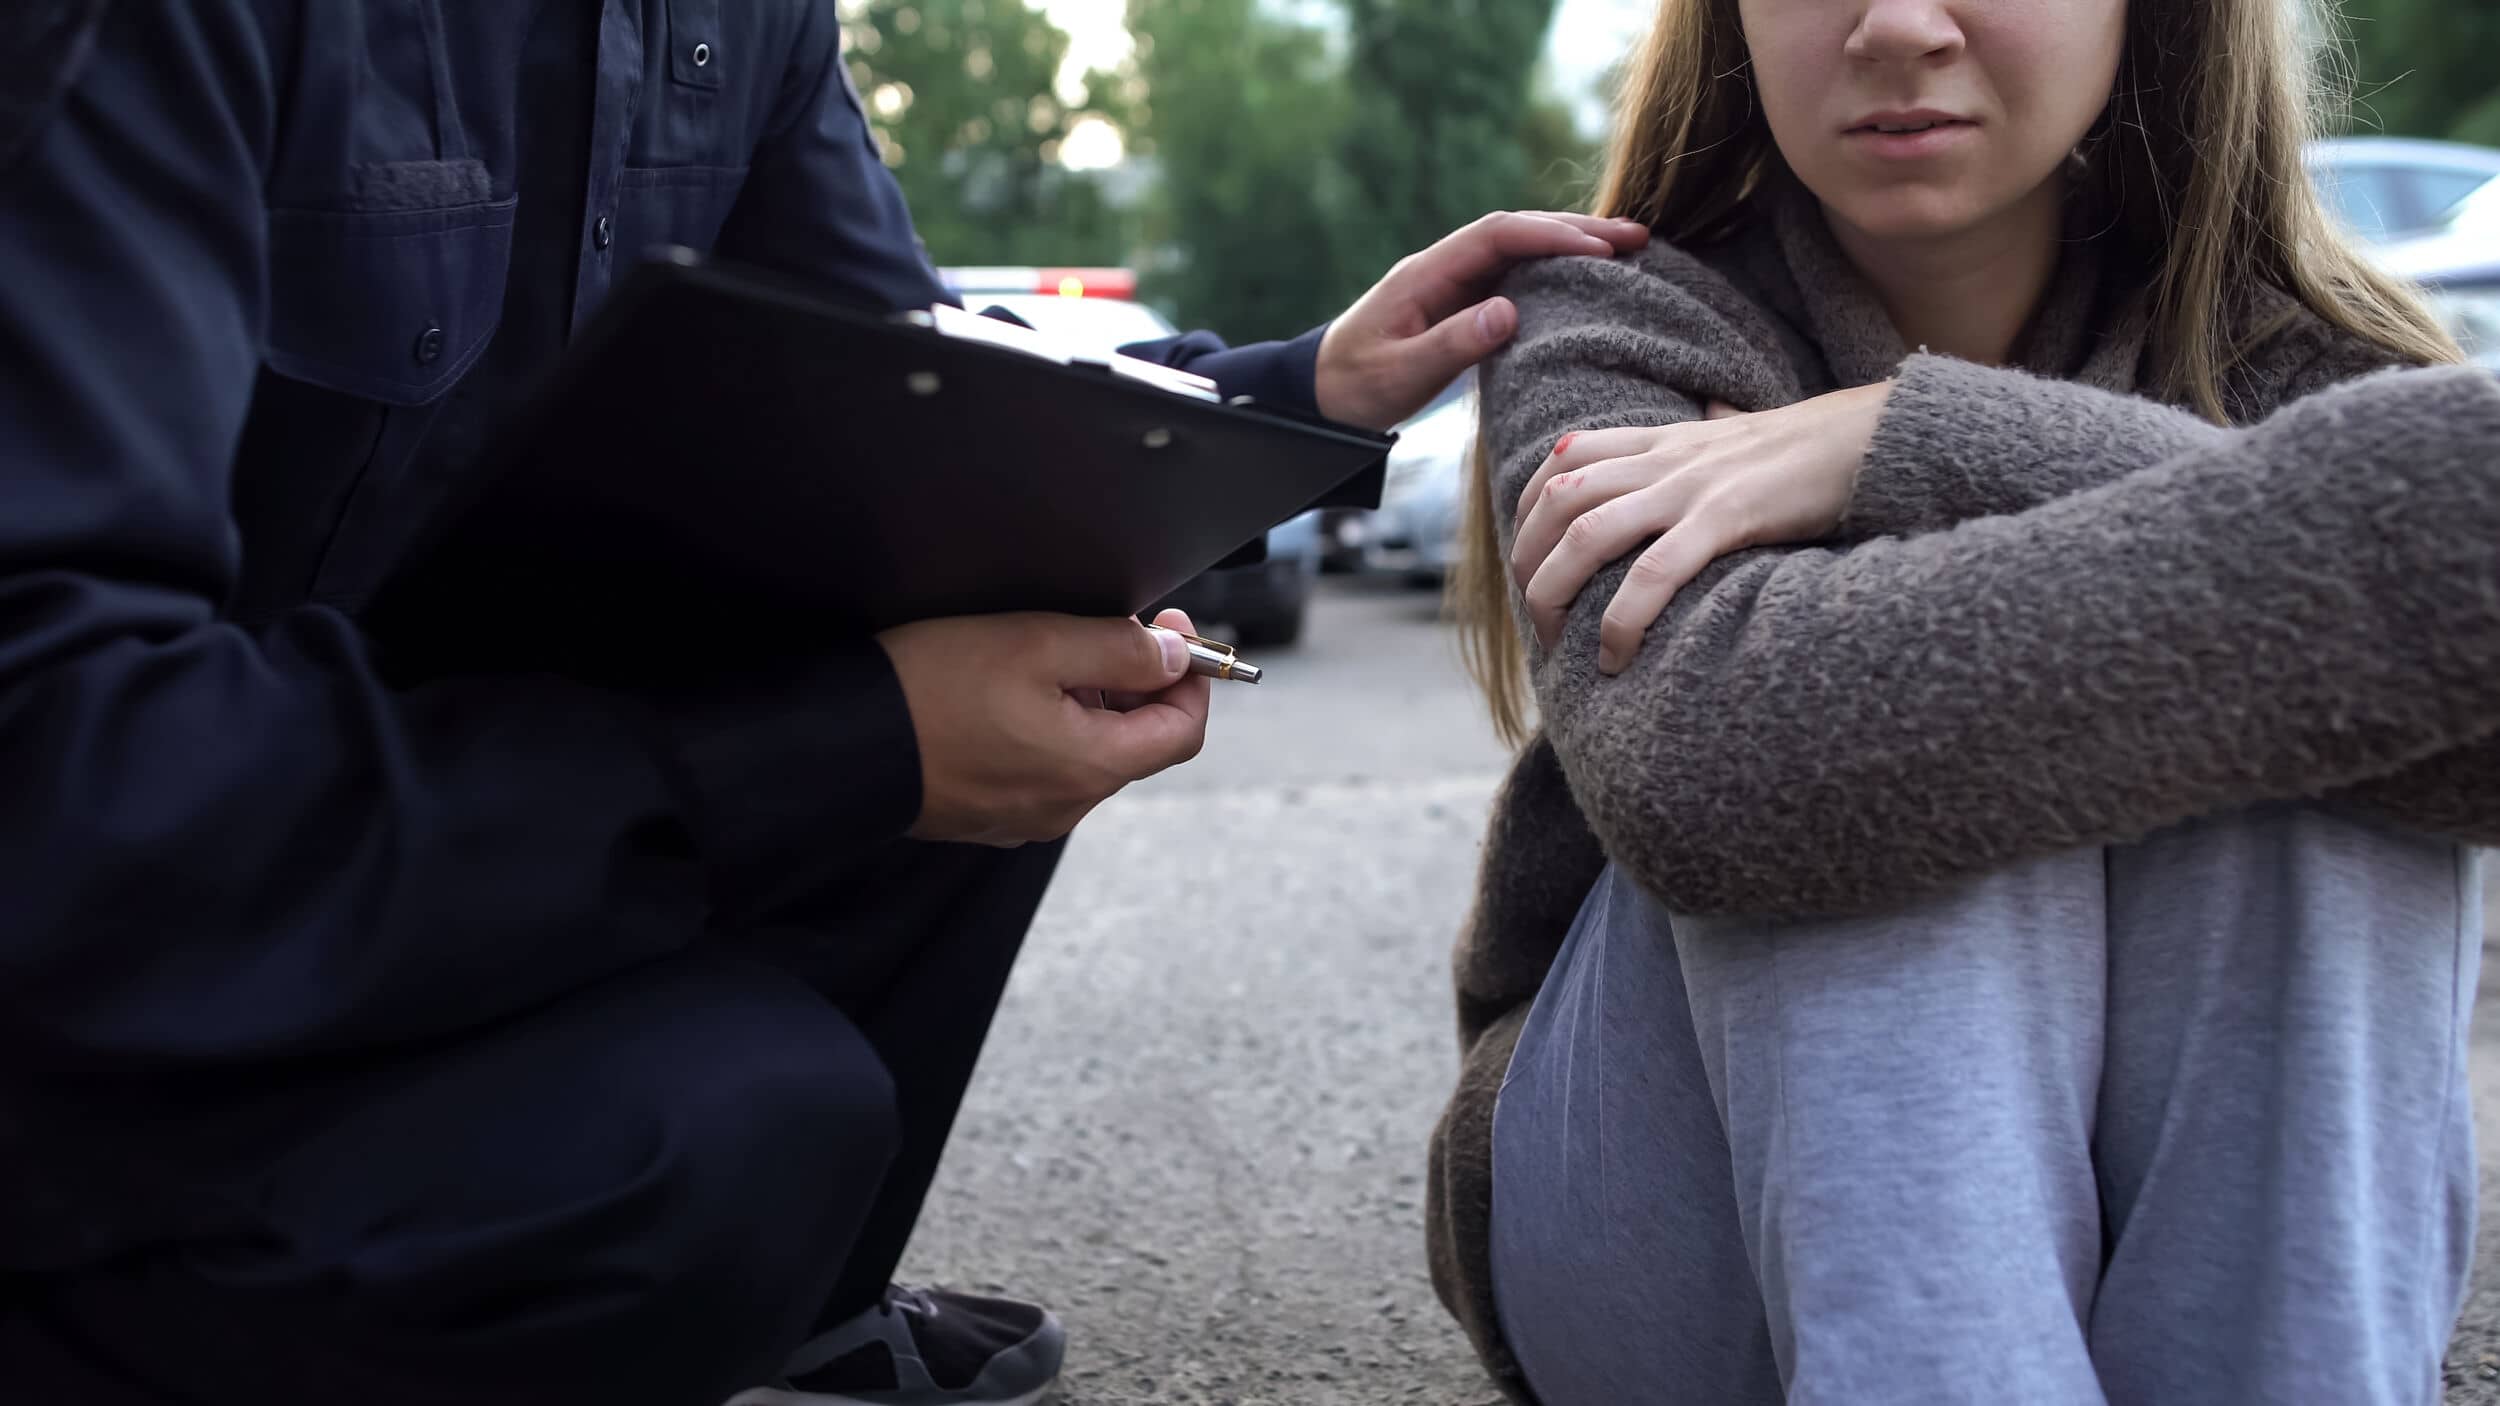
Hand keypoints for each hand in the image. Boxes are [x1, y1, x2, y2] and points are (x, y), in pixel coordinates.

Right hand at [875, 609, 1211, 845]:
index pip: (1184, 731)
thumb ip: (1119, 650)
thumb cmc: (931, 689)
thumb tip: (1174, 657)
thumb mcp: (1037, 643)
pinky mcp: (990, 815)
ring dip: (1091, 705)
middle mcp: (1067, 805)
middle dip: (1138, 684)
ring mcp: (1027, 816)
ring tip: (1047, 656)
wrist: (841, 745)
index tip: (1171, 627)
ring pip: (1088, 754)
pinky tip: (1009, 694)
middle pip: (1137, 743)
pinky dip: (1049, 730)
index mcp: (1091, 767)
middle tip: (1107, 629)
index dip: (1191, 676)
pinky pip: (1044, 770)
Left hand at [1315, 211, 1650, 430]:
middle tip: (1636, 239)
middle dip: (1577, 230)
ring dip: (1572, 246)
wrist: (1321, 396)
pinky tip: (1591, 282)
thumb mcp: (1401, 372)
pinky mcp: (1462, 305)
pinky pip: (1516, 278)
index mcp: (1426, 272)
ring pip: (1521, 251)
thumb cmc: (1354, 386)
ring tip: (1629, 252)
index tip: (1597, 249)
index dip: (1549, 236)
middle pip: (1517, 232)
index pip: (1497, 236)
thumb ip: (1452, 343)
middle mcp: (1444, 267)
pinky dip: (1556, 273)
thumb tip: (1508, 311)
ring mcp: (1454, 283)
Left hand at [1511, 382, 1893, 672]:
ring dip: (1554, 593)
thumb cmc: (1813, 449)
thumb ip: (1711, 432)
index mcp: (1663, 440)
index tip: (1525, 555)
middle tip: (1535, 618)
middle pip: (1557, 499)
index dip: (1527, 508)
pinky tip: (1614, 656)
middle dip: (1527, 562)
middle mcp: (1664, 459)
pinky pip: (1653, 572)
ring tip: (1556, 644)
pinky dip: (1621, 619)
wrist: (1875, 436)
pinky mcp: (1726, 518)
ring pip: (1586, 534)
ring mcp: (1691, 487)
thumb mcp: (1743, 436)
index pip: (1564, 457)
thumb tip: (1711, 412)